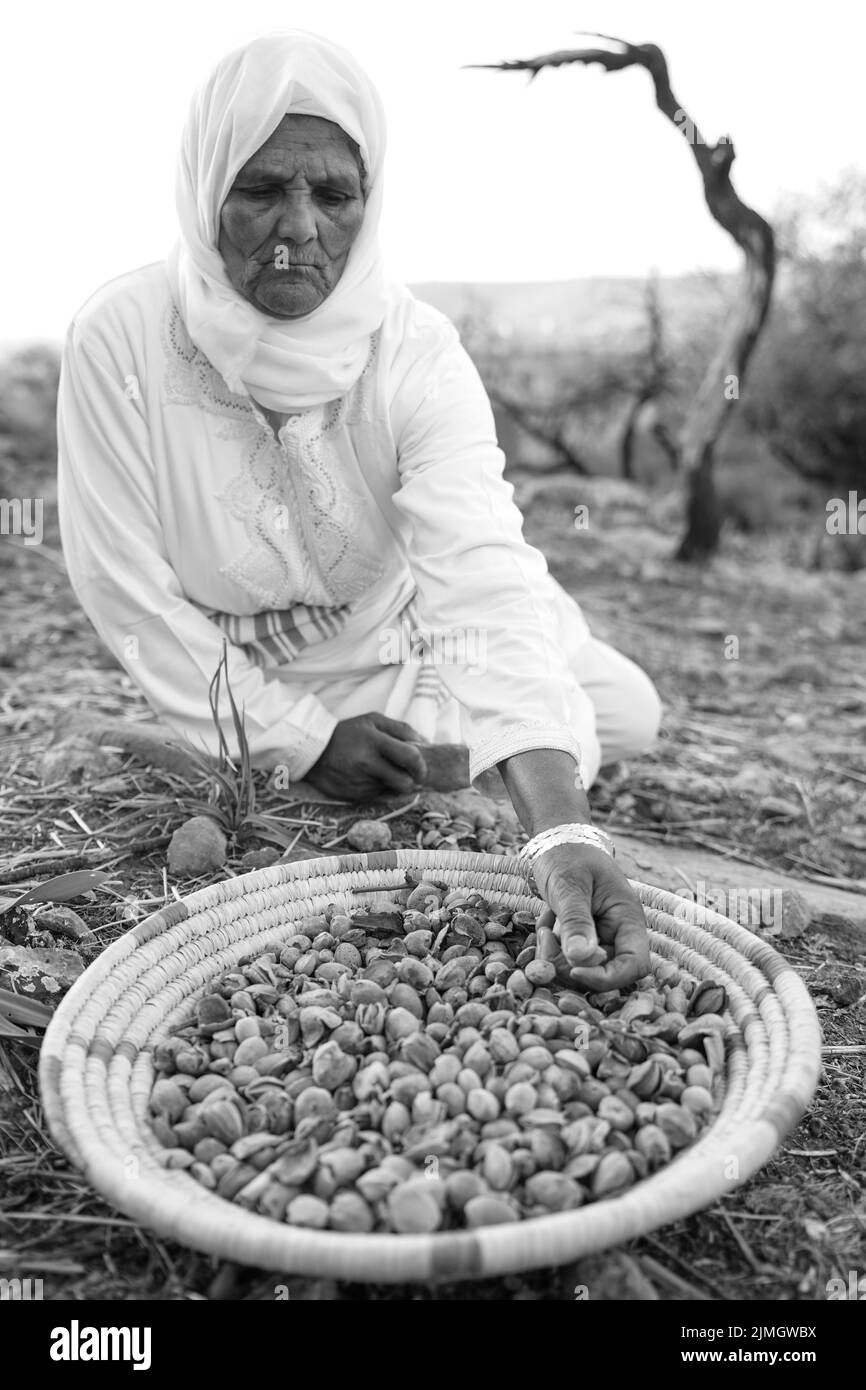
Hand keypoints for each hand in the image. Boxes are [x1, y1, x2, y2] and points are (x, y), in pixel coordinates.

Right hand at [304, 712, 427, 801]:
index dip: (421, 766)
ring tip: (376, 771)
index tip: (421, 769)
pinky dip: (376, 788)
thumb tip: (425, 743)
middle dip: (410, 781)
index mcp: (375, 741)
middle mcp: (367, 763)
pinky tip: (364, 777)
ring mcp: (360, 782)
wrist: (313, 752)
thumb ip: (401, 729)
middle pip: (404, 783)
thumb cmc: (347, 733)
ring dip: (390, 783)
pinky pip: (376, 795)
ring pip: (391, 790)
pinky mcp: (355, 796)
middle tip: (406, 775)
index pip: (410, 758)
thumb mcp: (372, 720)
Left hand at [531, 843, 649, 991]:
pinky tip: (546, 922)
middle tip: (546, 940)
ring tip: (544, 927)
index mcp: (628, 918)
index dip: (607, 977)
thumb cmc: (568, 855)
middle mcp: (619, 932)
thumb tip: (581, 959)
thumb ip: (576, 921)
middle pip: (605, 971)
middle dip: (572, 965)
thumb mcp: (569, 885)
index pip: (634, 964)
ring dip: (558, 956)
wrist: (557, 840)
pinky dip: (553, 948)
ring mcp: (600, 936)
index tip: (574, 971)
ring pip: (583, 967)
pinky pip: (568, 958)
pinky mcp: (582, 937)